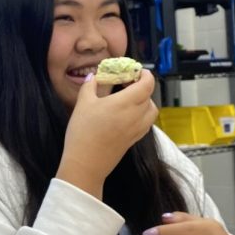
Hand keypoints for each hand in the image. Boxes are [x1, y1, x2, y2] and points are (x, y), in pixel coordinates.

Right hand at [56, 70, 157, 196]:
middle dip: (142, 87)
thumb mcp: (82, 104)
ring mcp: (137, 129)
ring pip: (151, 111)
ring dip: (145, 102)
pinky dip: (142, 115)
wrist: (86, 163)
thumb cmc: (83, 131)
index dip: (146, 75)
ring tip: (129, 99)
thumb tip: (93, 76)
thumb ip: (89, 86)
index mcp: (126, 102)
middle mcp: (136, 115)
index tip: (136, 71)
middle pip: (149, 96)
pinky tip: (127, 115)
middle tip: (128, 83)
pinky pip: (146, 123)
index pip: (147, 84)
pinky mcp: (134, 140)